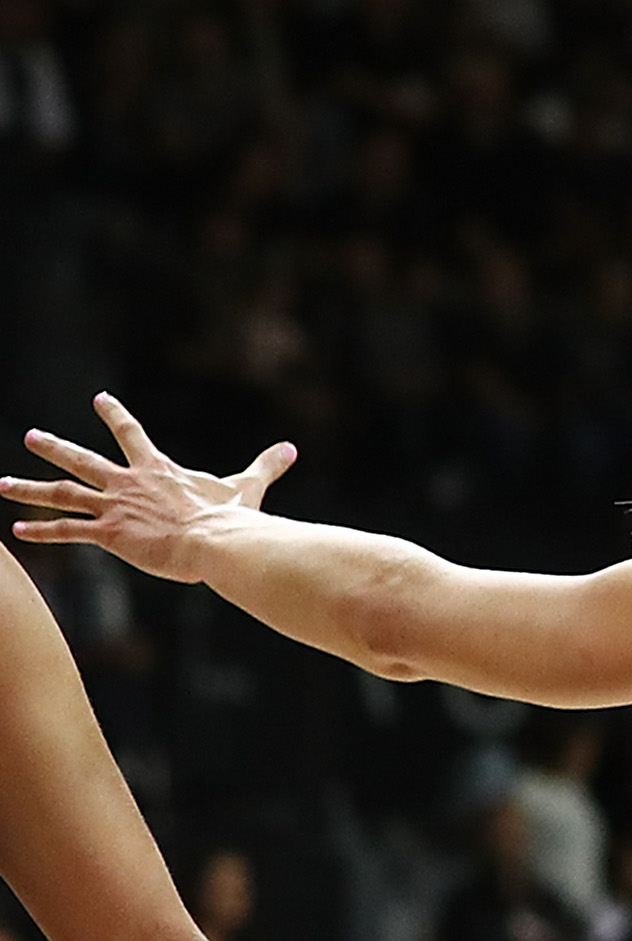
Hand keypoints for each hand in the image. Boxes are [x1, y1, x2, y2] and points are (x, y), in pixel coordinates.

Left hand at [4, 394, 291, 581]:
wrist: (216, 541)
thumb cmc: (232, 517)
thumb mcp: (247, 486)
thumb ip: (265, 465)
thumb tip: (293, 448)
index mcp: (158, 469)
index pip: (131, 433)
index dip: (114, 415)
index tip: (99, 400)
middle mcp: (129, 482)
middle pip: (82, 459)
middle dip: (54, 448)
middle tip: (31, 436)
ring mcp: (115, 507)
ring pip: (62, 493)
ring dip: (29, 488)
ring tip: (2, 483)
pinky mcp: (108, 534)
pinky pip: (67, 531)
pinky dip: (40, 532)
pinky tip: (17, 532)